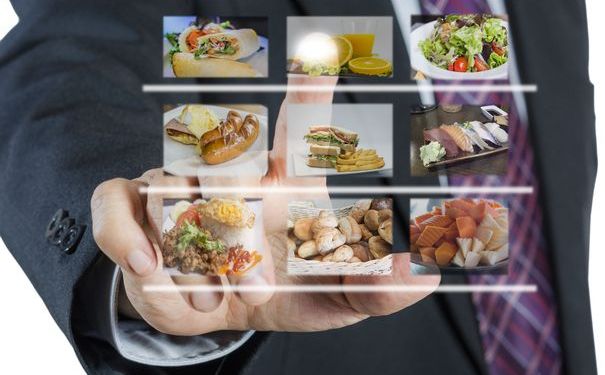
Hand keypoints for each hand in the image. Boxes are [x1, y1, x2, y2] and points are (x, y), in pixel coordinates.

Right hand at [90, 76, 439, 335]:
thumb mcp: (340, 298)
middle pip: (227, 156)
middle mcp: (234, 173)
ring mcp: (179, 187)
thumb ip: (382, 286)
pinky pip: (117, 211)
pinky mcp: (133, 212)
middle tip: (258, 275)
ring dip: (195, 253)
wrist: (223, 317)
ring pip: (173, 191)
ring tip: (220, 296)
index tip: (319, 57)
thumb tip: (425, 267)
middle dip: (238, 208)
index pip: (301, 127)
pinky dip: (129, 239)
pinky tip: (153, 268)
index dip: (310, 90)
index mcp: (290, 183)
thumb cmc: (290, 292)